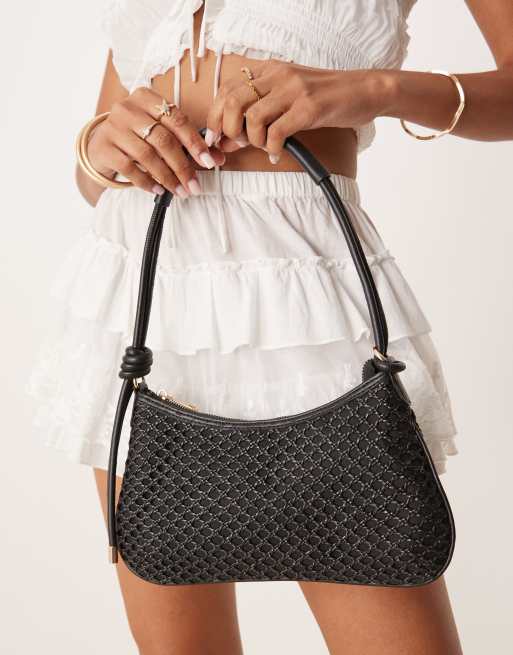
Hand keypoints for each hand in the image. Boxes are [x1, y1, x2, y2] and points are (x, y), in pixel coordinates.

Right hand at [87, 87, 225, 195]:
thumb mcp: (161, 134)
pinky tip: (158, 190)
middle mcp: (128, 108)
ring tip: (180, 191)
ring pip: (147, 155)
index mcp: (147, 98)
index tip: (209, 163)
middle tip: (195, 185)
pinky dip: (147, 181)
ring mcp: (113, 127)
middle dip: (183, 166)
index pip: (177, 119)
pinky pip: (130, 168)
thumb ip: (187, 143)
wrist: (100, 146)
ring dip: (167, 177)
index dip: (195, 143)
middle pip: (163, 139)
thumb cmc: (136, 138)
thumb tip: (217, 159)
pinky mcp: (104, 147)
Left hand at [205, 60, 392, 162]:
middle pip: (232, 101)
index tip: (216, 137)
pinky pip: (277, 133)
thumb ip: (261, 114)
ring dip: (252, 140)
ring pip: (252, 118)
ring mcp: (294, 90)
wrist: (364, 90)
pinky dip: (272, 148)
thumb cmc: (326, 98)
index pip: (227, 89)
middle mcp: (278, 75)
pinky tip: (277, 153)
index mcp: (270, 70)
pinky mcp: (309, 108)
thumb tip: (230, 139)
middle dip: (227, 130)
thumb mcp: (289, 98)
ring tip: (264, 147)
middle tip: (237, 145)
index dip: (215, 116)